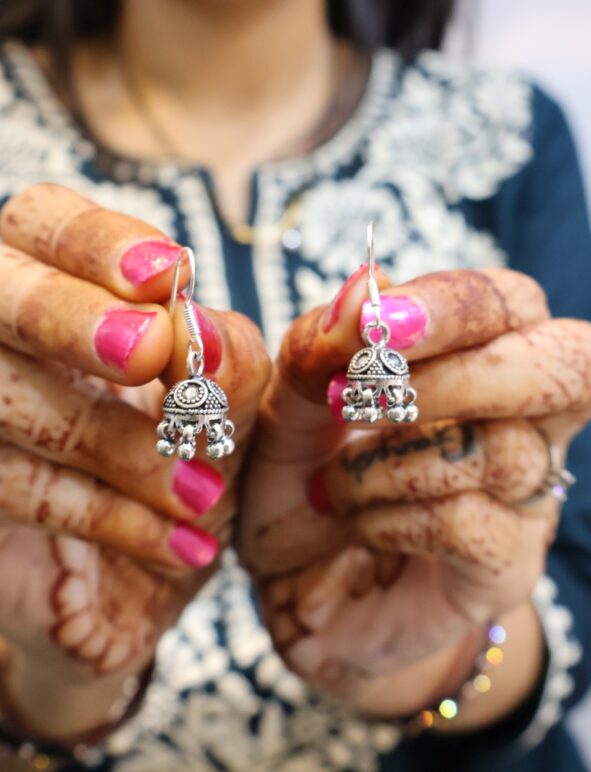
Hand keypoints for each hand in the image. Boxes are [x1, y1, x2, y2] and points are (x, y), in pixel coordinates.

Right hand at [0, 184, 269, 737]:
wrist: (141, 568)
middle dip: (72, 318)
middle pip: (0, 292)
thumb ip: (228, 359)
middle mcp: (1, 330)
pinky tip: (181, 544)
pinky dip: (106, 517)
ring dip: (117, 447)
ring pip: (7, 398)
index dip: (98, 242)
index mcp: (60, 282)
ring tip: (205, 495)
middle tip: (147, 351)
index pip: (48, 222)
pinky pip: (12, 487)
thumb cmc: (188, 460)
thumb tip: (198, 322)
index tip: (167, 272)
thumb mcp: (229, 408)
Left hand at [239, 266, 590, 718]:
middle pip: (573, 367)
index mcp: (479, 361)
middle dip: (466, 375)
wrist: (295, 586)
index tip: (382, 324)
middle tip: (372, 399)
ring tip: (334, 485)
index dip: (455, 305)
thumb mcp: (289, 406)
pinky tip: (360, 524)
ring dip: (391, 463)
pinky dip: (394, 517)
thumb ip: (319, 348)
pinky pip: (474, 524)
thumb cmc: (303, 480)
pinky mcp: (504, 568)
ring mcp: (522, 499)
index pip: (512, 305)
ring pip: (504, 452)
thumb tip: (366, 285)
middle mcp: (521, 423)